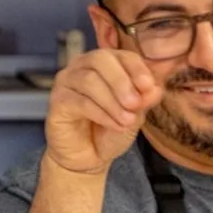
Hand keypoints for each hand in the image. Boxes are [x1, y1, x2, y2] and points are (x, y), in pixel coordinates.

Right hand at [43, 49, 162, 174]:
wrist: (89, 157)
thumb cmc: (110, 130)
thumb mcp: (134, 116)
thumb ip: (144, 101)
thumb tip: (155, 89)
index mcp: (106, 64)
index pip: (122, 55)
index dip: (136, 69)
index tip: (148, 86)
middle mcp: (82, 66)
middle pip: (101, 59)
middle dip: (121, 82)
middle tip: (135, 104)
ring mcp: (67, 82)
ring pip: (90, 81)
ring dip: (113, 102)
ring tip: (127, 120)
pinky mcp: (57, 101)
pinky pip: (80, 102)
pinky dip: (102, 114)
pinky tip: (115, 125)